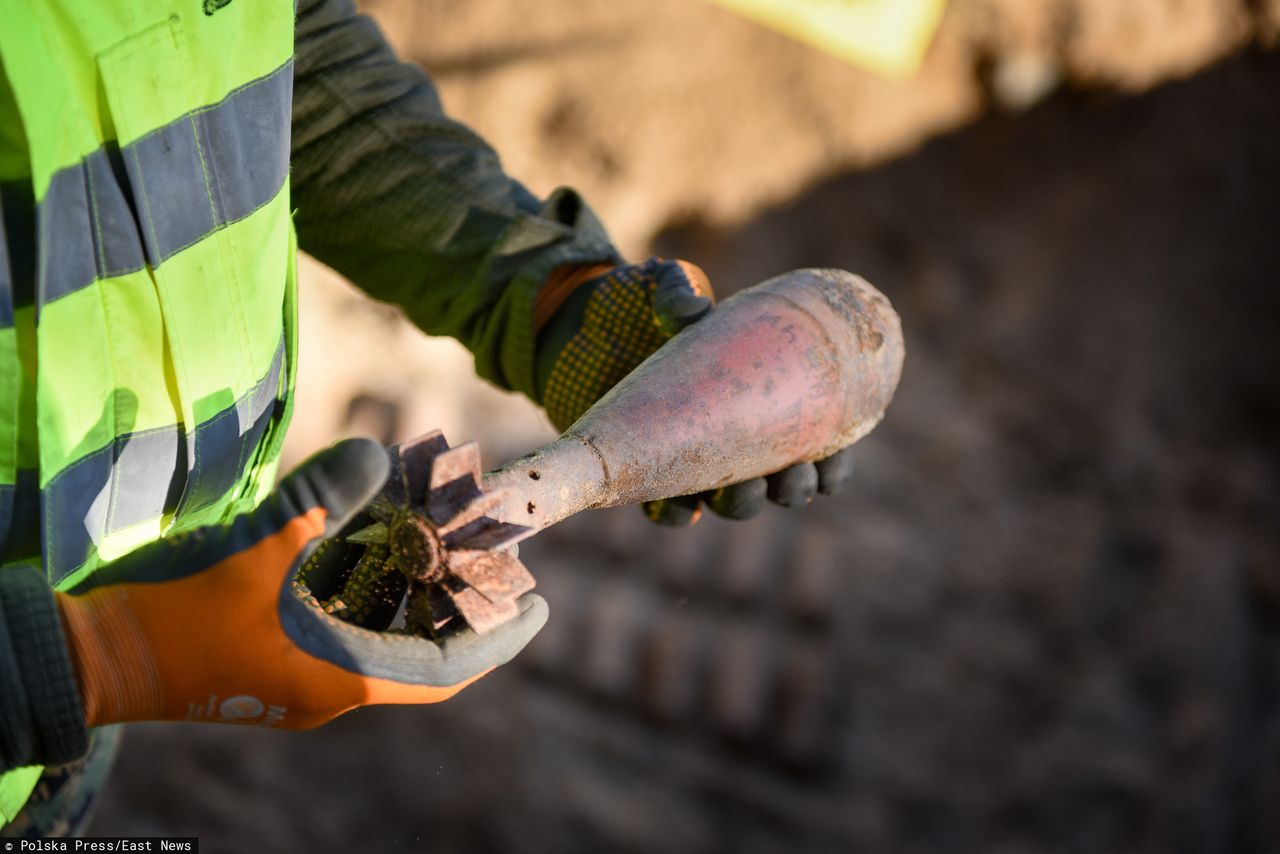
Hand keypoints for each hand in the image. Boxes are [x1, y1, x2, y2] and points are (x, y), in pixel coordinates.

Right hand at [56, 439, 546, 729]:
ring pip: (381, 631)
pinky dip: (366, 586)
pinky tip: (376, 540)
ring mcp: (301, 672)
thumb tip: (376, 453)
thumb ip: (326, 494)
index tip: (542, 606)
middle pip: (421, 644)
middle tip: (495, 554)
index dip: (500, 636)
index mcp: (345, 675)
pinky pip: (342, 622)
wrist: (97, 654)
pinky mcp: (273, 654)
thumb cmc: (184, 609)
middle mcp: (333, 683)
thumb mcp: (263, 541)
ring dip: (412, 588)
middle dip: (459, 599)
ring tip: (445, 537)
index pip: (449, 666)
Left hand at [534, 257, 855, 525]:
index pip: (813, 443)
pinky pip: (668, 510)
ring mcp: (690, 459)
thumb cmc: (633, 303)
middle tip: (791, 476)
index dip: (832, 464)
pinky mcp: (645, 474)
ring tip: (744, 490)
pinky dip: (677, 512)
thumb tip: (693, 311)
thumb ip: (678, 290)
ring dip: (743, 505)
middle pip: (778, 483)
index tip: (832, 462)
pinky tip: (681, 503)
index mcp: (759, 397)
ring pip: (731, 504)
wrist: (573, 324)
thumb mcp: (661, 286)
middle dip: (791, 489)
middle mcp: (732, 437)